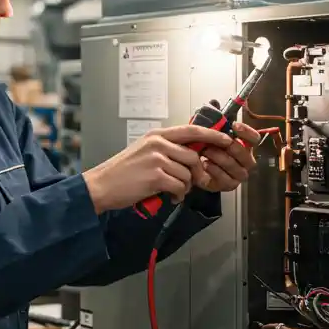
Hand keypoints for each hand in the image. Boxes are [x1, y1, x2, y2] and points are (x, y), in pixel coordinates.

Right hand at [82, 124, 235, 213]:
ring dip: (185, 186)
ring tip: (173, 191)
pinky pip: (180, 186)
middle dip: (198, 173)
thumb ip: (166, 150)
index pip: (191, 130)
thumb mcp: (144, 152)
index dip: (211, 135)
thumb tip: (191, 157)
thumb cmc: (122, 172)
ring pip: (187, 173)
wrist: (102, 185)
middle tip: (195, 182)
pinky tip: (168, 197)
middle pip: (193, 156)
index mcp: (156, 135)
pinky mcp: (156, 176)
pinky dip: (178, 195)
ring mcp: (157, 159)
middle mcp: (158, 144)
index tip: (226, 140)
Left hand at [199, 122, 259, 192]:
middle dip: (231, 147)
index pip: (255, 139)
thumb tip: (217, 106)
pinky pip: (225, 179)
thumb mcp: (211, 131)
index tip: (234, 126)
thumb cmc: (206, 146)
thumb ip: (217, 121)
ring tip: (206, 151)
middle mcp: (246, 162)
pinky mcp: (229, 185)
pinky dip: (215, 170)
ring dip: (220, 158)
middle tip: (216, 141)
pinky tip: (205, 163)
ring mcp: (239, 175)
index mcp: (245, 146)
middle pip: (246, 155)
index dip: (246, 132)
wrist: (194, 165)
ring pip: (236, 168)